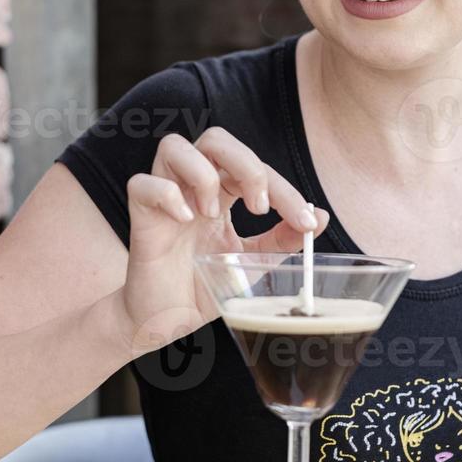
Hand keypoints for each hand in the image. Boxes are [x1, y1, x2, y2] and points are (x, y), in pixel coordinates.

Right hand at [120, 126, 328, 355]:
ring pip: (173, 146)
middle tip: (259, 208)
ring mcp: (164, 201)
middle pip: (215, 139)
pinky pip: (141, 184)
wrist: (166, 322)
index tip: (305, 221)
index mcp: (222, 193)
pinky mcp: (141, 219)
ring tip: (212, 213)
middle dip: (246, 164)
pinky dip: (166, 194)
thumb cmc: (203, 287)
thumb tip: (320, 217)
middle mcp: (193, 188)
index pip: (253, 167)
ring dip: (202, 173)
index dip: (284, 189)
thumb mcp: (252, 263)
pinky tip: (184, 220)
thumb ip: (282, 239)